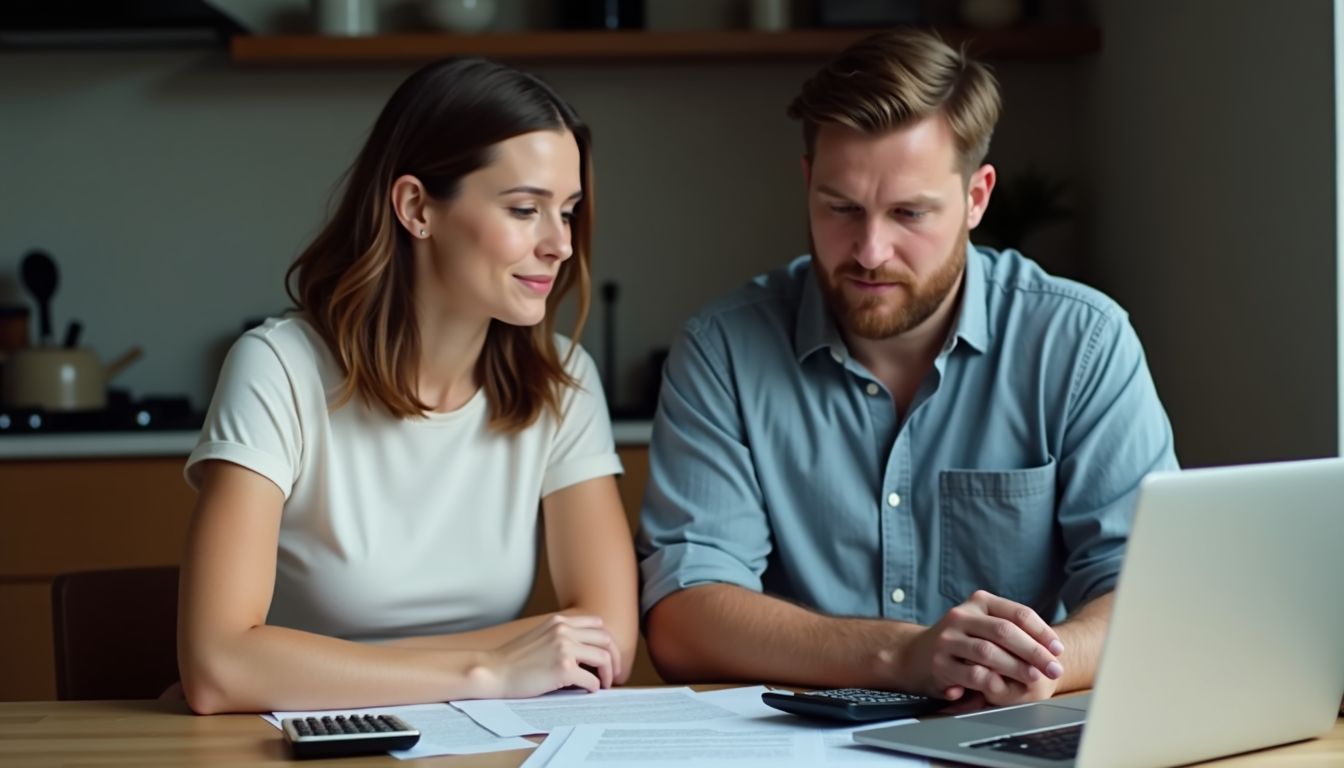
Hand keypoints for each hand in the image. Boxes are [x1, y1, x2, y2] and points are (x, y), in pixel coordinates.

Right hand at [479, 615, 617, 698]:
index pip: (597, 624)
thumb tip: (586, 652)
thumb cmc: (513, 660)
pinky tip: (588, 691)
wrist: (493, 671)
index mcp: (559, 621)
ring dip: (608, 673)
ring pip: (604, 657)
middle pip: (606, 640)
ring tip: (603, 683)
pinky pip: (591, 680)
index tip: (608, 655)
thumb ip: (561, 636)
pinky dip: (593, 687)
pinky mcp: (563, 669)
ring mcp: (564, 648)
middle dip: (615, 657)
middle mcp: (564, 630)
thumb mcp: (540, 636)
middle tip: (614, 672)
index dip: (607, 641)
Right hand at [902, 590, 1063, 706]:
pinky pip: (970, 674)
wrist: (915, 655)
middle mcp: (961, 615)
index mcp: (979, 602)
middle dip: (1034, 652)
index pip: (1018, 613)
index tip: (1058, 650)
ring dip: (1016, 667)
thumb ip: (1012, 628)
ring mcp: (948, 638)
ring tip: (1033, 678)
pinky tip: (1002, 688)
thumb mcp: (983, 624)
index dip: (1042, 632)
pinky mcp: (939, 663)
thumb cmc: (962, 640)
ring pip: (987, 652)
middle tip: (1053, 669)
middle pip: (1005, 631)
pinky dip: (989, 682)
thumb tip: (1052, 648)